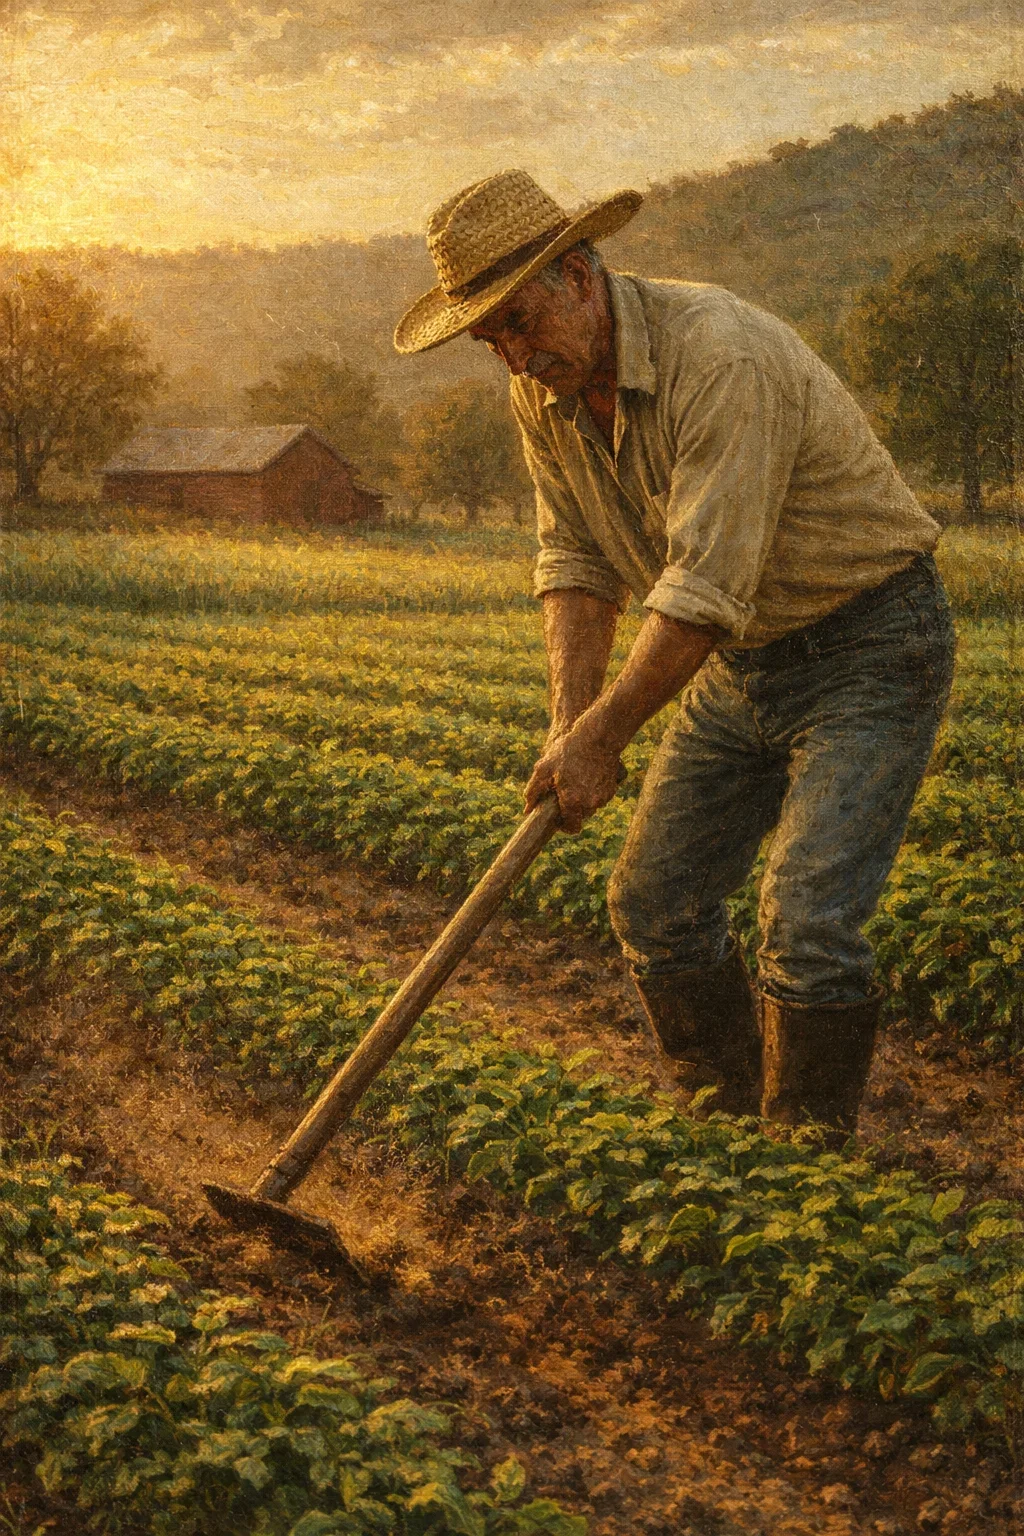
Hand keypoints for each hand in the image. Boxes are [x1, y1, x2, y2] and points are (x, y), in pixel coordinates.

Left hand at [524, 714, 623, 832]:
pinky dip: (592, 791)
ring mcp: (604, 797)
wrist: (599, 736)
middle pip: (580, 817)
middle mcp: (591, 803)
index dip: (563, 825)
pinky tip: (586, 776)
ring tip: (574, 780)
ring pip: (590, 807)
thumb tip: (527, 809)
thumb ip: (533, 791)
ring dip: (582, 799)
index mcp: (573, 801)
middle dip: (571, 809)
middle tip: (563, 791)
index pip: (571, 827)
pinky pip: (599, 797)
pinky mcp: (612, 789)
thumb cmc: (569, 750)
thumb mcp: (544, 768)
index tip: (558, 815)